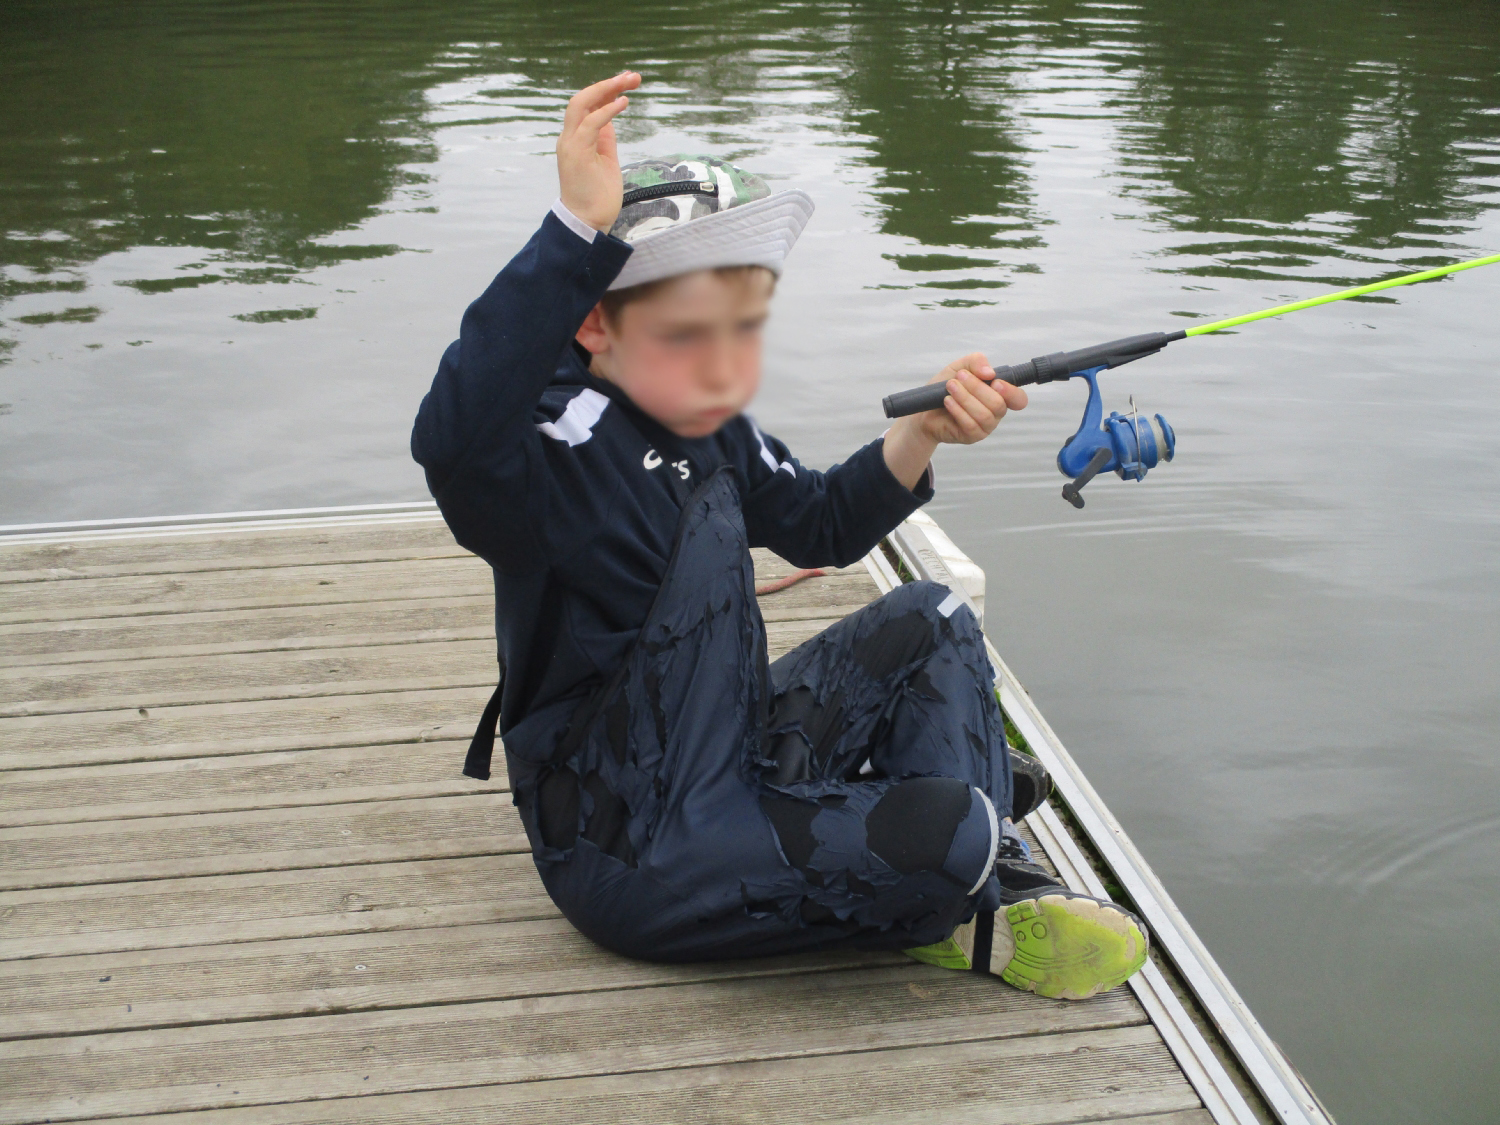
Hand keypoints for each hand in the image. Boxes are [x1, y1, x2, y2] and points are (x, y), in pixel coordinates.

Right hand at [556, 72, 641, 232]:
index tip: (627, 83)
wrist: (588, 223)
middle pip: (582, 99)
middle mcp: (569, 138)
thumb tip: (611, 120)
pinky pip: (591, 124)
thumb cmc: (598, 196)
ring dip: (607, 89)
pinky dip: (607, 111)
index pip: (587, 106)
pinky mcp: (577, 153)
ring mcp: (571, 145)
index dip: (606, 91)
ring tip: (629, 82)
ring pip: (582, 104)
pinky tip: (623, 102)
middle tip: (632, 76)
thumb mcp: (607, 161)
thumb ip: (606, 139)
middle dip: (607, 84)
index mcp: (575, 139)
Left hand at [914, 352, 1027, 444]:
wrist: (925, 409)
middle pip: (998, 404)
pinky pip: (970, 424)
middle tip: (959, 377)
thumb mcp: (959, 367)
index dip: (1011, 392)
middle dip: (976, 387)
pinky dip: (958, 410)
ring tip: (950, 387)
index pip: (1018, 399)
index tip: (994, 381)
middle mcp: (996, 412)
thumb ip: (976, 362)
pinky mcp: (972, 436)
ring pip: (984, 414)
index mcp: (999, 395)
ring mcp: (985, 427)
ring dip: (965, 397)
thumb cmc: (946, 388)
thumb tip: (989, 372)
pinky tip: (948, 401)